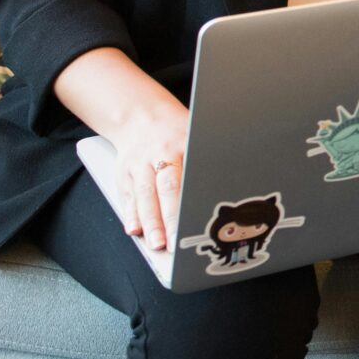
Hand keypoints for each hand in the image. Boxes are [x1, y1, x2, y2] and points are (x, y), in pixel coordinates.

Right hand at [52, 47, 191, 249]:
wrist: (140, 115)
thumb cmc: (176, 131)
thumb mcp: (196, 136)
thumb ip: (207, 160)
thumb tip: (235, 185)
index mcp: (184, 144)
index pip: (190, 175)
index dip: (193, 200)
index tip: (199, 220)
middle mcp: (160, 155)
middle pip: (166, 189)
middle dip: (170, 218)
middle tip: (174, 242)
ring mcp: (139, 164)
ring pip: (144, 195)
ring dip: (150, 222)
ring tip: (156, 244)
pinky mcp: (124, 173)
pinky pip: (127, 196)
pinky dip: (130, 214)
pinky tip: (134, 230)